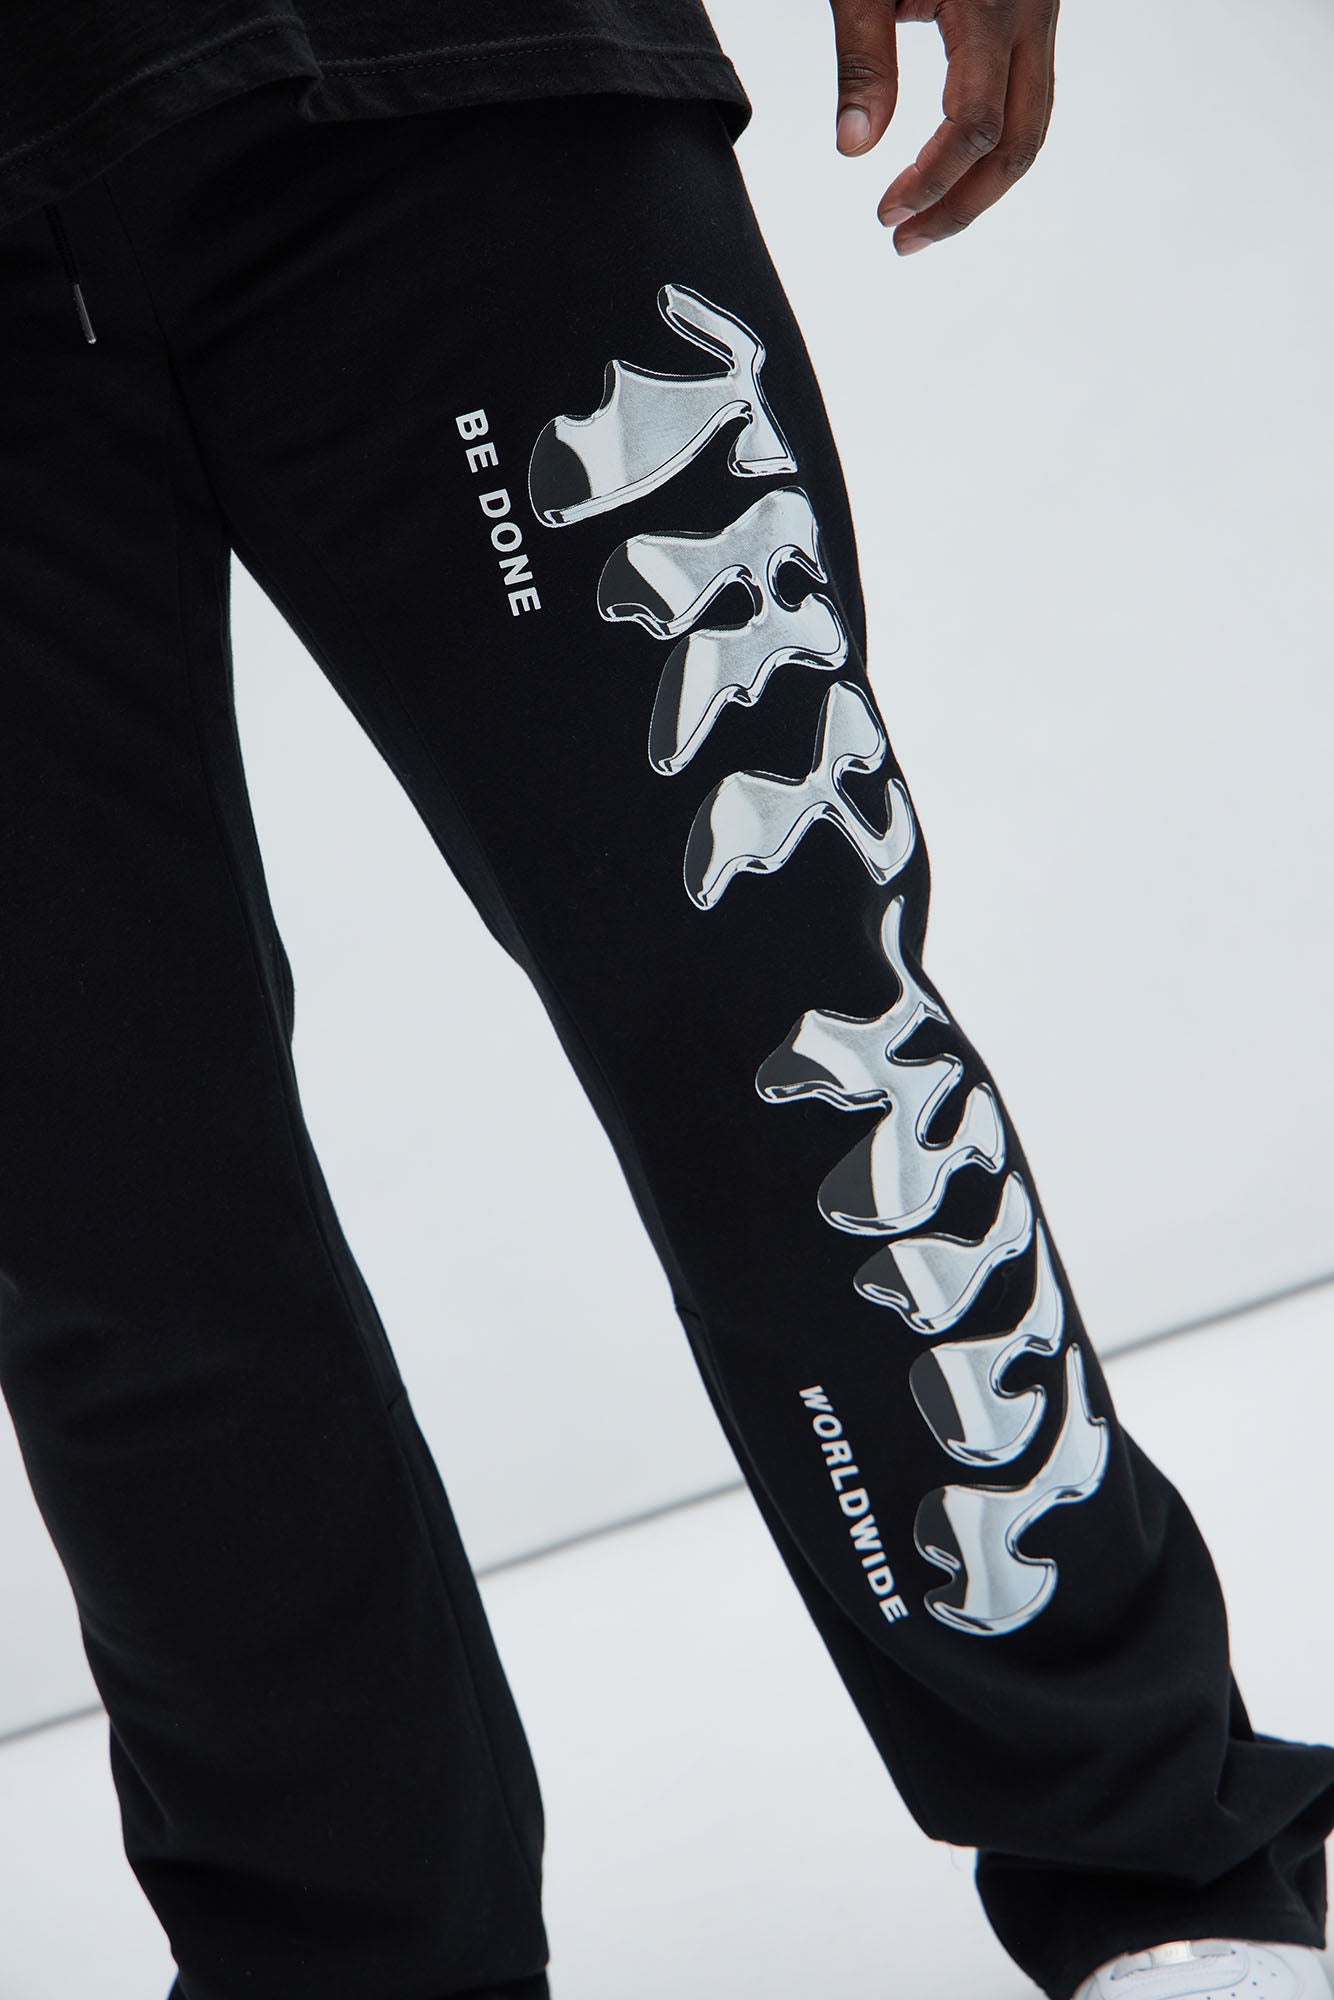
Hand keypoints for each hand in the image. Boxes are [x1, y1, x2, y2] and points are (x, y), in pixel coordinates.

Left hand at [829, 0, 1058, 253]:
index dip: (932, 181)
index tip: (888, 213)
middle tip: (908, 239)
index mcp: (991, 6)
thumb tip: (855, 144)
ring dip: (982, 186)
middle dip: (963, 205)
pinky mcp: (1033, 20)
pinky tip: (952, 169)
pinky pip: (1029, 99)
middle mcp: (1031, 14)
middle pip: (1019, 142)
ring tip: (926, 220)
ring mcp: (1041, 17)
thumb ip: (863, 61)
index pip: (975, 125)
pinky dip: (995, 146)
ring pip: (1032, 127)